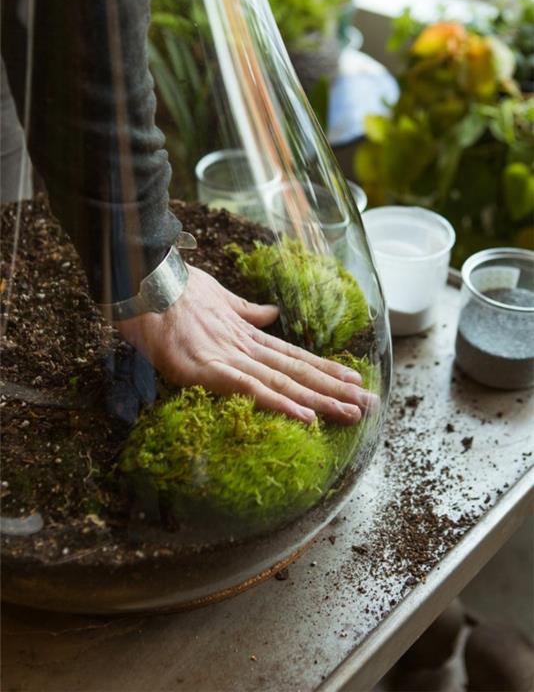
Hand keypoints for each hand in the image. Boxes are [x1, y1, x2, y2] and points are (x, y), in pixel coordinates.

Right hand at [116, 265, 376, 424]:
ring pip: (284, 382)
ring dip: (320, 399)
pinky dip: (279, 404)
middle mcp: (247, 347)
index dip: (326, 369)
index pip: (295, 356)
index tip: (355, 380)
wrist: (147, 281)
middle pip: (299, 372)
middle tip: (370, 405)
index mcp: (248, 334)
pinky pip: (250, 390)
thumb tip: (271, 313)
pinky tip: (304, 417)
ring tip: (351, 412)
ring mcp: (230, 358)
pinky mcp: (208, 369)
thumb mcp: (218, 299)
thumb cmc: (177, 289)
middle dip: (336, 390)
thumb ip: (246, 310)